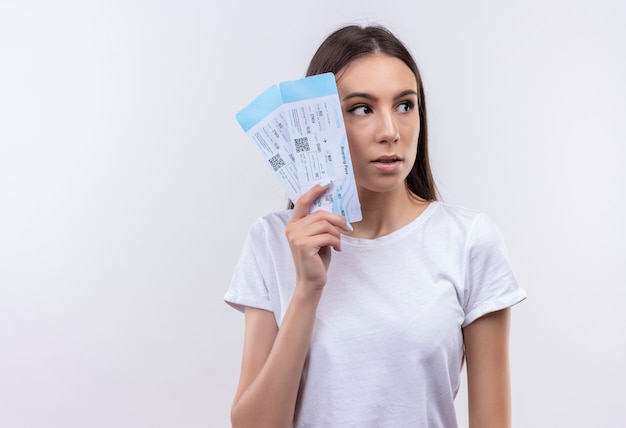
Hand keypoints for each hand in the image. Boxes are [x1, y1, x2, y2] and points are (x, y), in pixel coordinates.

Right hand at [285, 182, 351, 296]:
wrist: (311, 281)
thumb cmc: (316, 259)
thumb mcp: (318, 237)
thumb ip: (320, 223)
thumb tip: (335, 210)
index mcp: (293, 224)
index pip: (303, 201)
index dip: (314, 190)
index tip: (326, 183)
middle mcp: (292, 228)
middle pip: (321, 214)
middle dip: (338, 220)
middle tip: (347, 228)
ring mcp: (296, 236)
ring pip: (326, 224)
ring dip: (337, 234)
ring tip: (338, 243)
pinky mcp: (304, 245)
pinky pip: (328, 236)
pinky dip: (336, 242)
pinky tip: (336, 249)